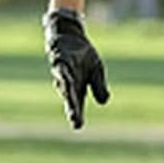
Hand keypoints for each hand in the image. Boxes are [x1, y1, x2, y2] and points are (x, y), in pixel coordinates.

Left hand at [43, 9, 109, 128]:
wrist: (71, 36)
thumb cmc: (82, 56)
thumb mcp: (96, 70)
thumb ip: (98, 85)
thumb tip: (104, 102)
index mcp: (76, 87)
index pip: (76, 103)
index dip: (77, 114)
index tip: (78, 126)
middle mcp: (67, 81)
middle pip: (70, 97)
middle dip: (72, 108)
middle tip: (74, 120)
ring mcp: (62, 70)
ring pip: (65, 83)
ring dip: (67, 93)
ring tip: (69, 100)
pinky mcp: (59, 58)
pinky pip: (62, 66)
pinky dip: (63, 71)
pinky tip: (65, 76)